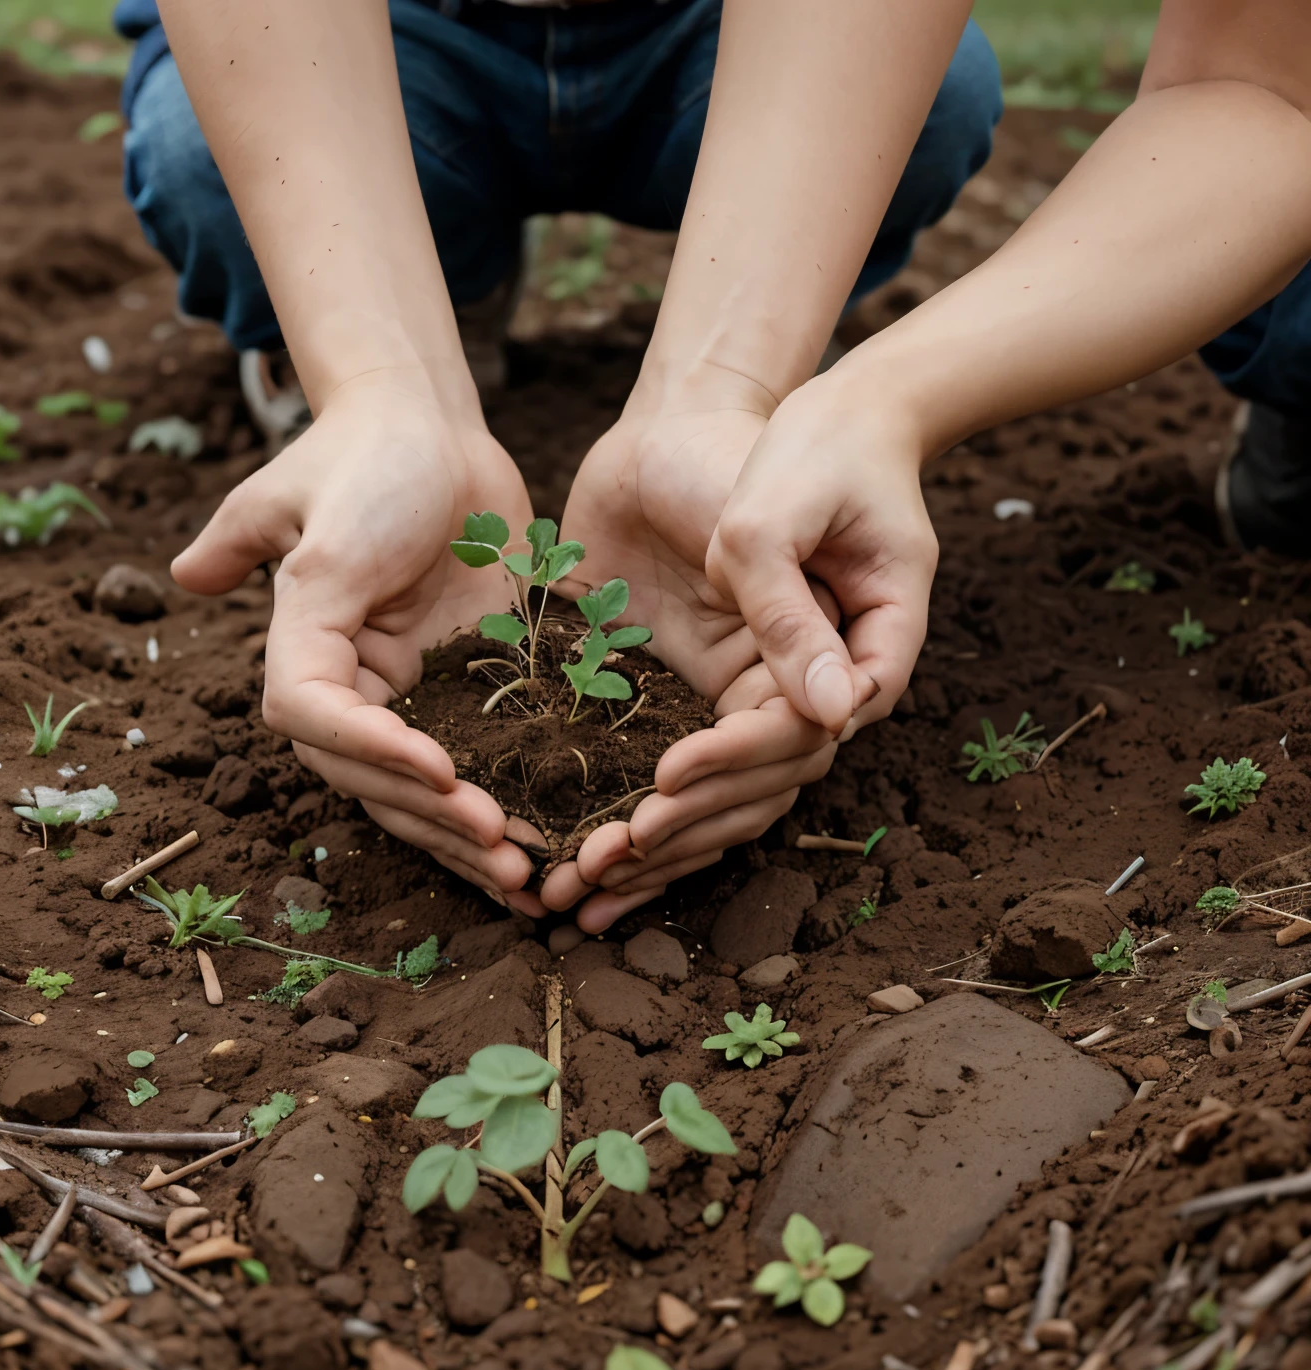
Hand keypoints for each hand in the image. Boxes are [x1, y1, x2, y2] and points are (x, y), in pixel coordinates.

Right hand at [170, 377, 543, 911]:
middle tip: (503, 848)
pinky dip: (510, 806)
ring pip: (426, 792)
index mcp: (308, 646)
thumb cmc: (363, 452)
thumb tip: (185, 576)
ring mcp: (412, 697)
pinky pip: (482, 765)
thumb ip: (243, 537)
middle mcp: (355, 685)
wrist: (429, 430)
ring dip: (469, 840)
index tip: (442, 768)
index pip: (319, 720)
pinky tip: (552, 852)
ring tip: (530, 878)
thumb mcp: (300, 494)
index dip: (374, 751)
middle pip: (375, 777)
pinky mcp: (467, 696)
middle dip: (435, 817)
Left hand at [538, 385, 840, 930]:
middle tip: (607, 856)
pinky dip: (634, 819)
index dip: (736, 762)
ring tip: (578, 892)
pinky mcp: (690, 691)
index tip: (664, 777)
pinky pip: (674, 770)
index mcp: (854, 647)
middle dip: (684, 828)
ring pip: (718, 799)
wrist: (726, 414)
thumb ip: (789, 609)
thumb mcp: (775, 513)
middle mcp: (802, 685)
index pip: (803, 731)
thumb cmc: (782, 444)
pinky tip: (583, 868)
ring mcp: (744, 693)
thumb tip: (828, 716)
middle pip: (760, 787)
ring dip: (654, 851)